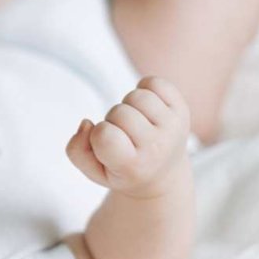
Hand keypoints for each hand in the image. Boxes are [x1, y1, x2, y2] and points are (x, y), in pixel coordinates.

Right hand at [66, 76, 190, 198]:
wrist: (162, 175)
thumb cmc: (121, 169)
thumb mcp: (93, 171)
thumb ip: (76, 150)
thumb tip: (87, 122)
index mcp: (134, 166)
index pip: (105, 135)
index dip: (97, 135)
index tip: (106, 146)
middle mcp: (158, 147)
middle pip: (120, 112)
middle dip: (112, 119)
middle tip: (120, 134)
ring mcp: (173, 127)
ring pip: (137, 96)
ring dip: (128, 105)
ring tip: (133, 121)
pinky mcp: (182, 110)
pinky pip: (155, 83)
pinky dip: (144, 88)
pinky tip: (144, 108)